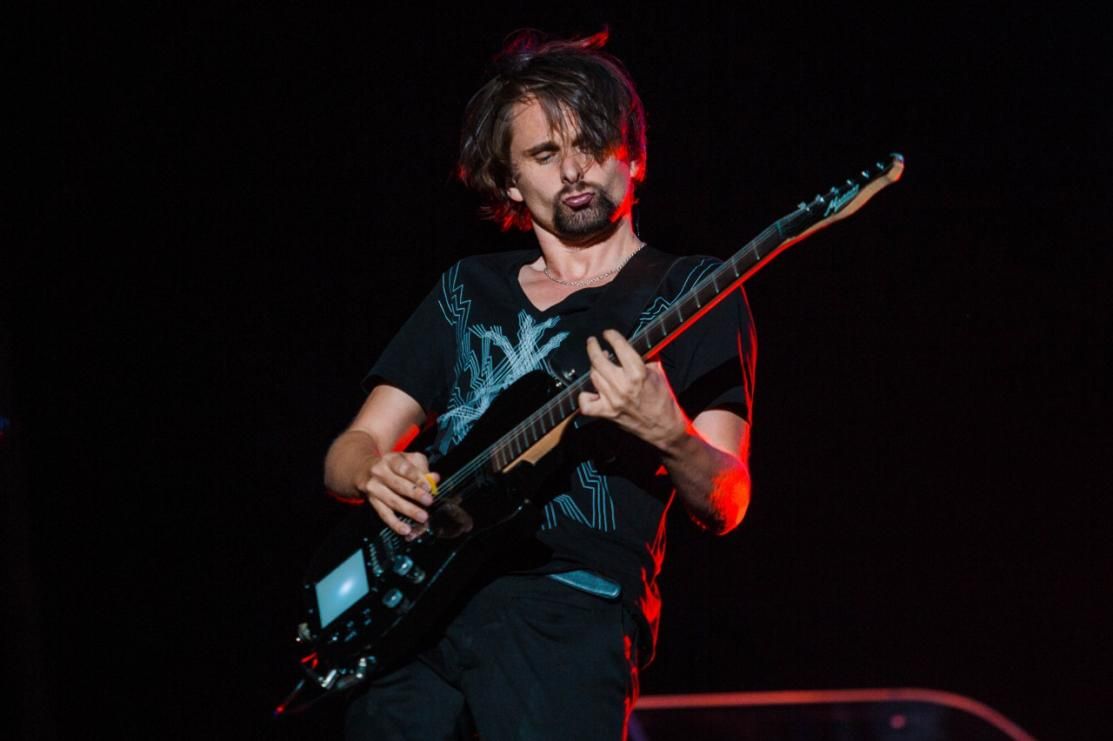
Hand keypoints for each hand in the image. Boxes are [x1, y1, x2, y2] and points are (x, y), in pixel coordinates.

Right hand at [357, 451, 439, 537]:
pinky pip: (384, 514)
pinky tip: (406, 529)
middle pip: (398, 484)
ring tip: (422, 517)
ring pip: (391, 500)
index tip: (428, 486)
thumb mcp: (408, 459)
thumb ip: (422, 468)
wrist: (365, 470)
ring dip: (408, 510)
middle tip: (429, 501)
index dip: (416, 477)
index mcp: (390, 460)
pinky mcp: (372, 501)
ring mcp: (374, 487)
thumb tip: (434, 478)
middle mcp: (379, 472)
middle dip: (415, 494)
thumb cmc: (394, 465)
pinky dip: (395, 523)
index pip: (404, 468)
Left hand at [577, 329, 687, 449]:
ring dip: (594, 368)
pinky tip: (591, 391)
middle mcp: (622, 385)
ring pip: (593, 376)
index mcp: (637, 373)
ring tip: (598, 365)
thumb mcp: (657, 374)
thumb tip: (627, 350)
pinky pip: (586, 404)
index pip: (619, 346)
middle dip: (593, 347)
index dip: (611, 336)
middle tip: (593, 342)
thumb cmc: (663, 399)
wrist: (663, 427)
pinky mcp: (607, 413)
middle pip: (598, 359)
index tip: (608, 333)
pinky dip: (585, 396)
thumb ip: (642, 360)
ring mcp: (612, 400)